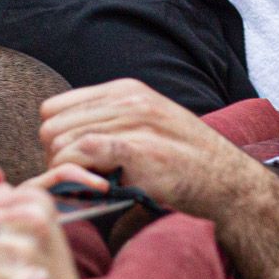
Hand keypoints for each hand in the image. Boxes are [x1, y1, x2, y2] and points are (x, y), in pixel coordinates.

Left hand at [39, 79, 267, 222]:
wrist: (227, 182)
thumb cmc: (186, 160)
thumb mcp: (149, 124)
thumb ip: (112, 121)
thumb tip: (65, 139)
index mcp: (125, 90)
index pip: (55, 107)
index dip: (55, 138)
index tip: (69, 162)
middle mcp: (126, 100)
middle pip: (51, 127)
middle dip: (54, 158)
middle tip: (75, 181)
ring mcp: (133, 122)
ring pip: (61, 141)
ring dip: (64, 172)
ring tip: (87, 187)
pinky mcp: (137, 148)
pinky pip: (81, 152)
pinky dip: (76, 174)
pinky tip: (94, 188)